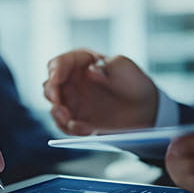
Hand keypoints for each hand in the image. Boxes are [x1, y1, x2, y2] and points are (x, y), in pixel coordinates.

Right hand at [43, 49, 158, 135]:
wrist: (144, 108)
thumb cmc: (132, 81)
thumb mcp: (124, 66)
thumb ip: (107, 65)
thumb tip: (91, 70)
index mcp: (79, 63)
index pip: (59, 63)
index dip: (55, 70)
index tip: (56, 78)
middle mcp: (71, 82)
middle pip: (50, 86)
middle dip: (51, 94)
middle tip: (58, 103)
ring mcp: (72, 102)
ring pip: (54, 108)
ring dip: (58, 115)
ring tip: (70, 120)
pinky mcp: (76, 120)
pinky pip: (66, 126)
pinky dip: (71, 129)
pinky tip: (86, 130)